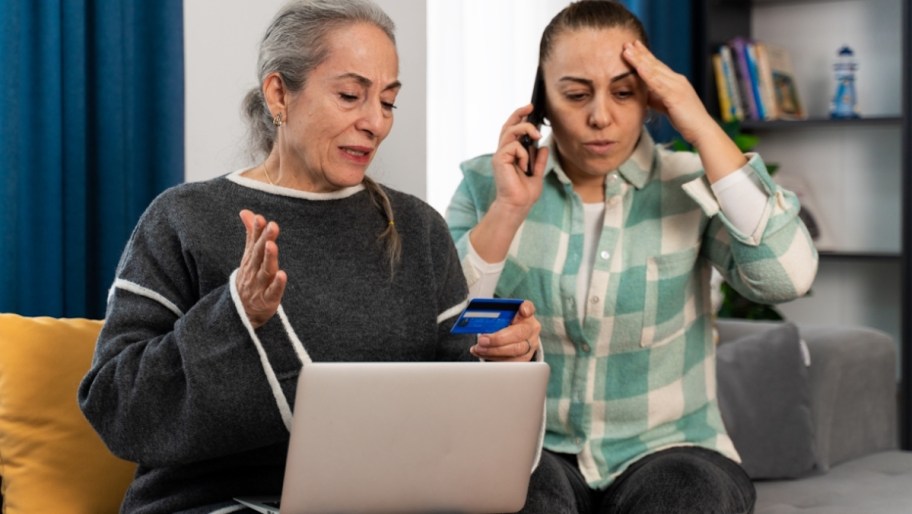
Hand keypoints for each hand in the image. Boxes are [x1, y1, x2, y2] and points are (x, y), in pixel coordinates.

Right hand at [236, 209, 286, 328]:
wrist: (241, 311)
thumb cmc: (250, 278)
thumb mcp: (249, 256)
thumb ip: (251, 234)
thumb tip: (246, 211)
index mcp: (251, 259)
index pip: (254, 242)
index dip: (258, 230)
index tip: (262, 218)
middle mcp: (254, 270)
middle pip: (259, 253)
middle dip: (264, 239)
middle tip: (272, 226)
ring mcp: (259, 285)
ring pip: (265, 270)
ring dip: (269, 257)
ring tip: (272, 245)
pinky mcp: (268, 300)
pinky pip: (273, 292)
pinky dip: (277, 284)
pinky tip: (282, 275)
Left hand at [471, 300, 541, 361]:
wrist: (514, 336)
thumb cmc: (507, 323)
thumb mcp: (502, 315)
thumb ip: (495, 315)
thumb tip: (476, 318)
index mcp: (526, 314)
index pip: (528, 308)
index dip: (526, 309)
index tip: (522, 311)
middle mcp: (531, 329)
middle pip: (518, 334)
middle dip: (498, 339)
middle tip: (482, 340)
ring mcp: (530, 345)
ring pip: (515, 351)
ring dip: (493, 351)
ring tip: (479, 349)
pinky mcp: (524, 358)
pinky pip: (511, 361)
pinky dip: (494, 358)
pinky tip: (483, 354)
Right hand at [490, 104, 549, 214]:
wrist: (518, 205)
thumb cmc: (524, 193)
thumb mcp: (537, 173)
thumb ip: (540, 160)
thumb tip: (544, 147)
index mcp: (511, 154)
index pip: (512, 130)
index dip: (519, 117)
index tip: (530, 108)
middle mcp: (503, 152)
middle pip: (508, 126)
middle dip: (518, 113)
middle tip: (531, 107)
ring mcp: (500, 155)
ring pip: (511, 131)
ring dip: (526, 130)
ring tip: (537, 136)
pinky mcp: (499, 159)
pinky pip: (514, 146)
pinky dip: (523, 154)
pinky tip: (525, 165)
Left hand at [622, 40, 746, 180]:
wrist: (702, 130)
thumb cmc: (686, 120)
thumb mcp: (667, 106)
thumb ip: (656, 98)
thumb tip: (644, 95)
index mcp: (675, 82)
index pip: (657, 66)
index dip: (645, 56)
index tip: (634, 47)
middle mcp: (677, 81)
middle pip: (655, 64)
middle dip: (640, 53)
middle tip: (627, 42)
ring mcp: (677, 87)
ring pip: (654, 70)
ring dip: (640, 60)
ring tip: (628, 50)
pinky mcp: (675, 96)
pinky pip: (658, 84)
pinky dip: (648, 75)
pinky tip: (638, 68)